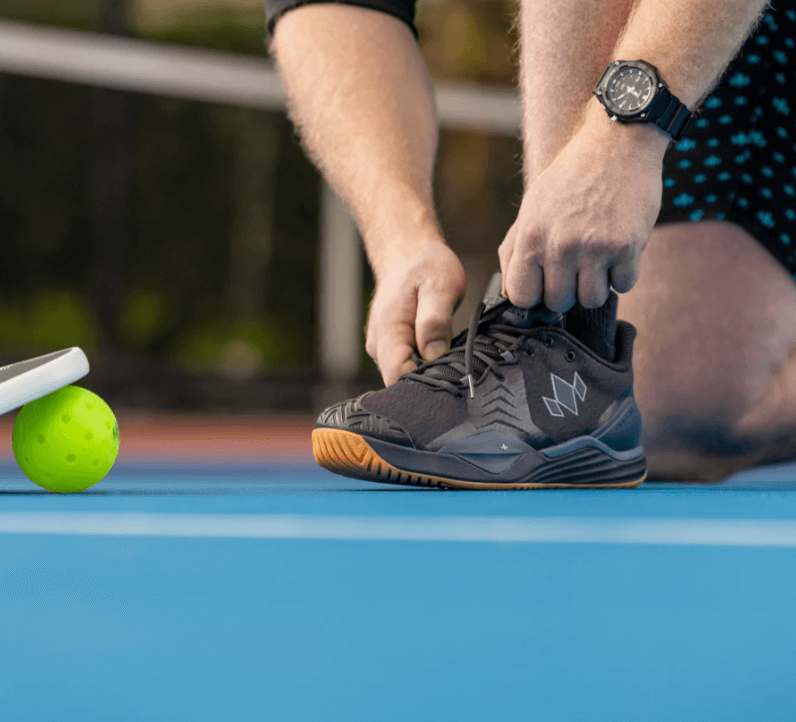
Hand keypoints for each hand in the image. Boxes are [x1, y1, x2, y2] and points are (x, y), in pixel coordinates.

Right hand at [366, 244, 464, 385]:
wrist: (408, 254)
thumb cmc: (425, 266)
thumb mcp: (440, 285)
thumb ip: (435, 321)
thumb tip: (433, 354)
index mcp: (386, 329)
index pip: (397, 375)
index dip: (423, 381)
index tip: (447, 373)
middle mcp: (378, 344)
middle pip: (400, 380)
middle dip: (427, 377)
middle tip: (452, 359)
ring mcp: (381, 347)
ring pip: (403, 375)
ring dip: (426, 369)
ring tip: (444, 347)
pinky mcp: (389, 348)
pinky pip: (406, 365)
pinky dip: (423, 362)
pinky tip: (436, 347)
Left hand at [499, 121, 664, 310]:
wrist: (615, 143)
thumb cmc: (570, 178)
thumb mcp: (531, 208)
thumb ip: (515, 251)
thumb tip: (508, 293)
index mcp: (531, 237)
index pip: (521, 297)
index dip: (535, 293)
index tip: (545, 281)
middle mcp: (559, 246)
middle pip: (559, 302)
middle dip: (568, 289)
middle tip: (576, 264)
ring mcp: (594, 248)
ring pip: (592, 300)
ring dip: (597, 284)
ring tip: (597, 257)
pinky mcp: (626, 246)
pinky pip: (624, 285)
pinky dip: (623, 272)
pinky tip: (618, 249)